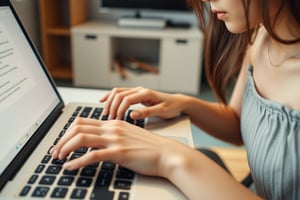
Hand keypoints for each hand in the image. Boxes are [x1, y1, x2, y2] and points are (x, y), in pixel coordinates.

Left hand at [50, 117, 186, 176]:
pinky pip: (92, 155)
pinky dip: (78, 161)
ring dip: (66, 148)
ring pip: (82, 138)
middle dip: (62, 139)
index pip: (83, 122)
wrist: (167, 153)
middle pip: (78, 127)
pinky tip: (71, 167)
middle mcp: (112, 128)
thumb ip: (113, 136)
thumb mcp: (129, 136)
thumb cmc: (150, 148)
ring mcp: (115, 139)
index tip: (62, 143)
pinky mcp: (120, 152)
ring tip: (60, 158)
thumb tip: (98, 143)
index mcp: (113, 124)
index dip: (68, 132)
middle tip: (55, 151)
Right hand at [99, 87, 184, 119]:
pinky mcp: (137, 94)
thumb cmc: (172, 107)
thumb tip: (132, 114)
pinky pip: (120, 93)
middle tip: (109, 118)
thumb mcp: (162, 112)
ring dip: (110, 101)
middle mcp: (140, 90)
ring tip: (105, 112)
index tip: (116, 120)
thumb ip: (147, 112)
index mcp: (146, 93)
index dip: (119, 109)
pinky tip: (104, 101)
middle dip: (112, 106)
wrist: (178, 102)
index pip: (126, 99)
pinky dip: (111, 97)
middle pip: (119, 94)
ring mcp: (138, 91)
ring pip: (118, 92)